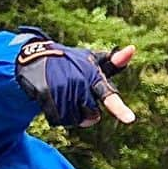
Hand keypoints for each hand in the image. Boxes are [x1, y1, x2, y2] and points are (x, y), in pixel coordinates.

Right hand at [14, 28, 135, 126]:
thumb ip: (114, 62)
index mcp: (94, 77)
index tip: (130, 119)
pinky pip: (58, 119)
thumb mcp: (93, 61)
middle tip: (78, 96)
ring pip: (75, 120)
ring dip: (72, 114)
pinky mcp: (46, 94)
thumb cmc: (72, 62)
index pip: (109, 95)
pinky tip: (55, 101)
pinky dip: (57, 115)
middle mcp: (80, 83)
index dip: (119, 108)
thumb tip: (132, 48)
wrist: (35, 56)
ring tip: (66, 96)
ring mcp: (62, 89)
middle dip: (87, 112)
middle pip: (92, 116)